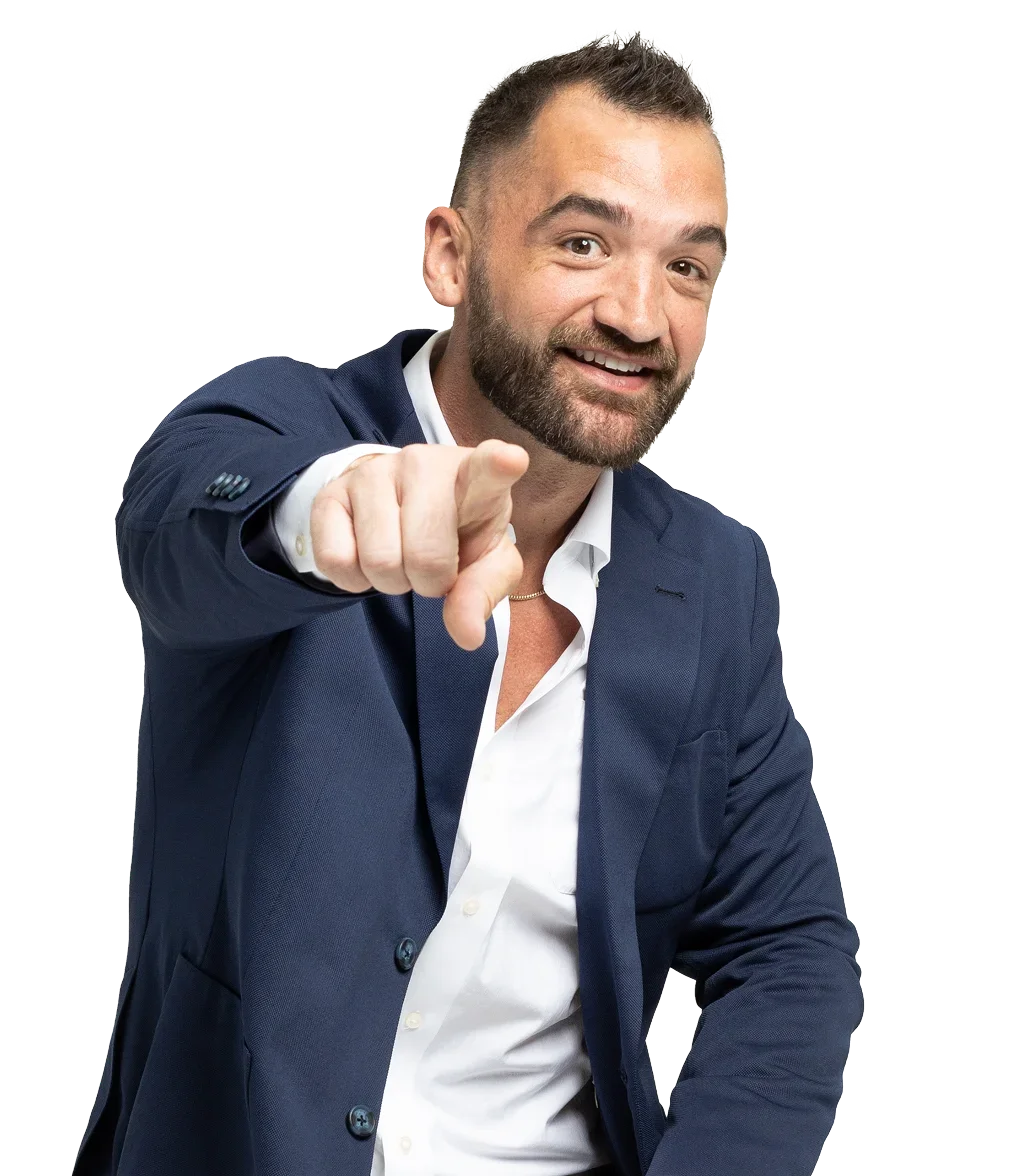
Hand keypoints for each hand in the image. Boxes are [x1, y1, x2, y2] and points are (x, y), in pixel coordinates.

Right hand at [310, 440, 529, 649]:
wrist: (398, 502)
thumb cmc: (456, 531)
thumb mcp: (485, 560)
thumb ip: (483, 593)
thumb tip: (467, 635)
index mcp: (475, 477)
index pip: (487, 469)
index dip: (499, 465)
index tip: (511, 460)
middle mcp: (422, 464)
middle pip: (424, 555)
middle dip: (428, 582)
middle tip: (430, 567)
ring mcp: (373, 473)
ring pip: (378, 560)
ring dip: (391, 581)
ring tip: (400, 557)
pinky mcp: (331, 493)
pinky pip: (335, 560)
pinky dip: (353, 580)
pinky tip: (365, 557)